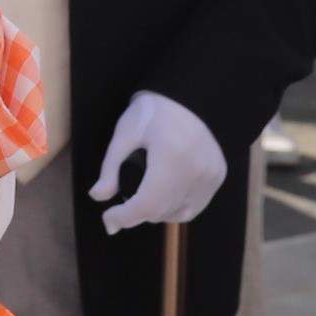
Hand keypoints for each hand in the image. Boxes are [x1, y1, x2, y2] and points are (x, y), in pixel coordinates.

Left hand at [90, 90, 224, 231]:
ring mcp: (210, 175)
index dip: (124, 217)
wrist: (186, 96)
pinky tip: (162, 197)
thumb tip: (98, 197)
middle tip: (120, 206)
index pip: (147, 203)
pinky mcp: (217, 176)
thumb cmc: (151, 112)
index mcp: (171, 156)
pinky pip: (193, 207)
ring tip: (142, 197)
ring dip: (155, 212)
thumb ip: (110, 169)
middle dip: (136, 213)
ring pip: (177, 213)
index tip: (108, 219)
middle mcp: (196, 170)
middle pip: (161, 211)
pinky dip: (175, 208)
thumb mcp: (124, 135)